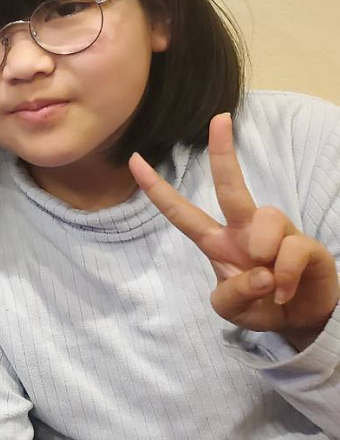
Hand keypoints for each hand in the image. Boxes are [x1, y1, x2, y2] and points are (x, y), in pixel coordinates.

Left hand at [130, 113, 338, 349]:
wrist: (298, 320)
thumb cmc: (258, 306)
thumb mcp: (230, 309)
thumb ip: (233, 294)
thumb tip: (260, 273)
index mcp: (216, 241)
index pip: (181, 212)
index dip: (157, 189)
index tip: (134, 159)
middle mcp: (243, 230)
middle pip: (230, 186)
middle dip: (223, 152)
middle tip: (219, 119)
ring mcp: (276, 234)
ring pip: (266, 216)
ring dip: (264, 250)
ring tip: (270, 281)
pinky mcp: (306, 245)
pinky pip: (291, 249)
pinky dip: (286, 276)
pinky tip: (286, 290)